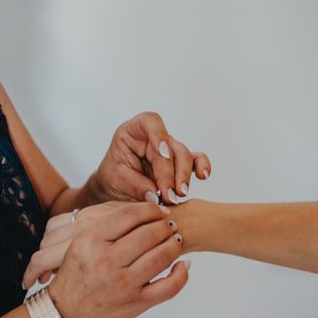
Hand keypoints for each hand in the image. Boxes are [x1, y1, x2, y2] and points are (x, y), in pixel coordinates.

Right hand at [22, 201, 177, 288]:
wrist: (65, 311)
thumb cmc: (77, 272)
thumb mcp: (82, 241)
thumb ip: (108, 223)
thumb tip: (146, 208)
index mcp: (91, 240)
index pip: (130, 215)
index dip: (151, 209)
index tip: (160, 210)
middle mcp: (106, 261)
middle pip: (149, 233)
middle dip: (165, 226)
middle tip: (170, 225)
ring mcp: (122, 284)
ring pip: (161, 256)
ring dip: (174, 245)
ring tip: (176, 240)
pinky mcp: (136, 303)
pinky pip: (169, 287)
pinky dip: (181, 274)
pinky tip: (182, 264)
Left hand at [90, 112, 211, 204]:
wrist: (116, 188)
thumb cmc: (114, 177)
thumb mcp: (115, 179)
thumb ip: (135, 184)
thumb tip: (155, 194)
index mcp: (134, 132)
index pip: (150, 122)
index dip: (159, 135)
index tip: (162, 153)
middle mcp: (155, 138)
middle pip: (171, 147)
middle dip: (172, 172)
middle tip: (169, 193)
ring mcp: (170, 149)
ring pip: (185, 157)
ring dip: (184, 177)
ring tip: (179, 194)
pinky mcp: (180, 163)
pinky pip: (195, 161)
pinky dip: (201, 166)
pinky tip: (204, 175)